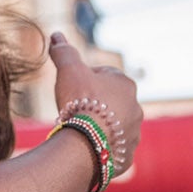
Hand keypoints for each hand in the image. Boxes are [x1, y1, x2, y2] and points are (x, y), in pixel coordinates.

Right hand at [50, 33, 141, 171]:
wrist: (85, 145)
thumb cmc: (79, 102)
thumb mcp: (69, 70)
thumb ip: (64, 52)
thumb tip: (56, 35)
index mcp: (126, 84)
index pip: (105, 75)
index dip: (85, 79)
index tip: (71, 88)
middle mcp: (136, 108)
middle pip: (111, 102)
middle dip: (95, 104)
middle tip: (73, 110)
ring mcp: (133, 134)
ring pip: (114, 126)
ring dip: (100, 126)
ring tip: (79, 131)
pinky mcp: (127, 156)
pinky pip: (113, 148)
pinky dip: (102, 147)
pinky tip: (86, 147)